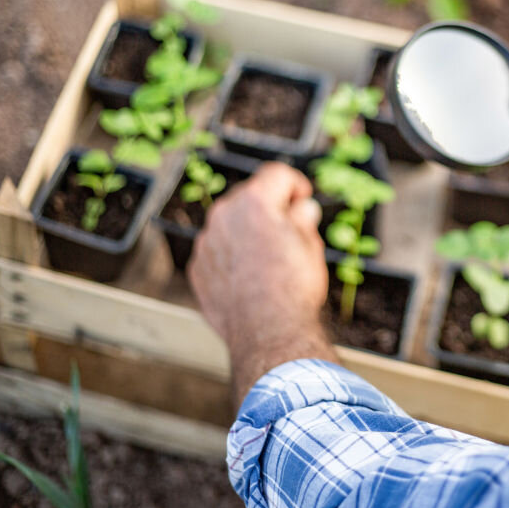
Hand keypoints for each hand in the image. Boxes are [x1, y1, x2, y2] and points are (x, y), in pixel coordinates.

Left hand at [188, 162, 335, 402]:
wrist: (268, 333)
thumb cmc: (293, 288)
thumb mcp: (310, 246)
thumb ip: (302, 219)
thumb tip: (301, 209)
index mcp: (255, 203)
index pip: (276, 174)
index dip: (295, 184)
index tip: (302, 199)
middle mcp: (224, 216)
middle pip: (249, 196)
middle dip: (269, 208)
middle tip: (290, 231)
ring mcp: (207, 243)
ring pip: (230, 224)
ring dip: (248, 232)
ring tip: (270, 259)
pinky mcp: (198, 268)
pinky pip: (217, 251)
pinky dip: (232, 257)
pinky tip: (251, 278)